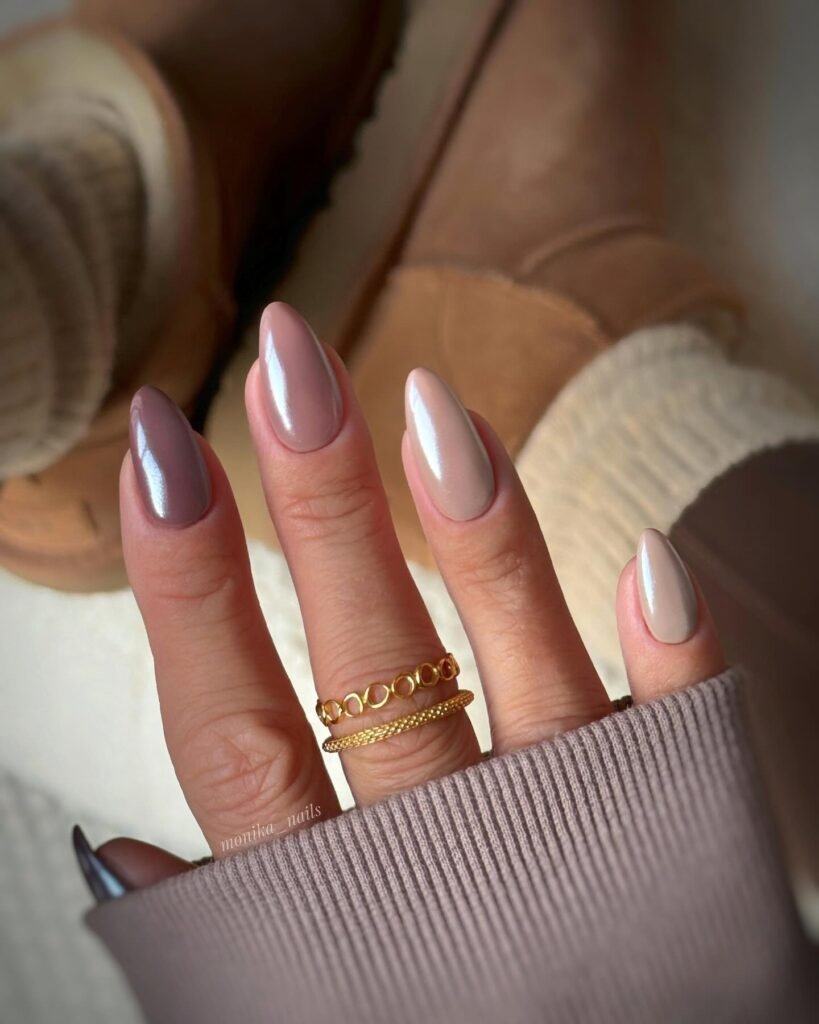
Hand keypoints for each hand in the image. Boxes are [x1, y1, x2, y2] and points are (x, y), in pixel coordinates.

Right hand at [84, 303, 724, 889]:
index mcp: (329, 914)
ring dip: (477, 537)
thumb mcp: (296, 1007)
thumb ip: (220, 932)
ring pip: (519, 678)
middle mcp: (447, 871)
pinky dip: (673, 656)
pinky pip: (683, 747)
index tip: (157, 450)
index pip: (233, 727)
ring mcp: (575, 851)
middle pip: (366, 664)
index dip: (187, 585)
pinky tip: (647, 556)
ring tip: (427, 404)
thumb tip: (115, 848)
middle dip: (317, 506)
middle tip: (286, 359)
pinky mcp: (682, 849)